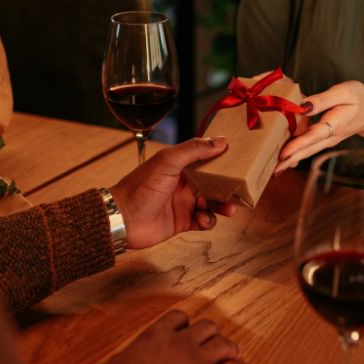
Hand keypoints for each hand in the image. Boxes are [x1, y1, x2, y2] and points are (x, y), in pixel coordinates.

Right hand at [89, 310, 251, 363]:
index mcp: (155, 337)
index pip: (177, 317)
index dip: (184, 323)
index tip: (186, 330)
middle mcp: (181, 343)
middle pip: (207, 326)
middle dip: (211, 335)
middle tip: (213, 344)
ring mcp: (199, 361)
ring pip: (225, 344)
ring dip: (230, 350)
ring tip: (233, 356)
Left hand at [110, 137, 237, 248]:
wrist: (122, 219)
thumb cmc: (141, 187)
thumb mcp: (167, 162)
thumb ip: (193, 150)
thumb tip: (220, 141)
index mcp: (179, 165)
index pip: (206, 158)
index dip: (222, 158)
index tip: (240, 159)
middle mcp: (183, 182)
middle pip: (214, 181)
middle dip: (228, 185)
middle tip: (241, 188)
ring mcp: (183, 202)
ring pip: (212, 202)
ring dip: (223, 205)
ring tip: (229, 209)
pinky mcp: (183, 222)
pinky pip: (204, 220)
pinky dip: (209, 221)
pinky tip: (204, 219)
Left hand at [274, 81, 363, 174]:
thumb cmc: (359, 98)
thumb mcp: (344, 92)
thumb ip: (323, 99)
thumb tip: (302, 105)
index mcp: (335, 123)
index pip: (314, 135)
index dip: (299, 144)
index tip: (284, 154)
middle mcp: (330, 136)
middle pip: (308, 149)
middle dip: (290, 160)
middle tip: (273, 170)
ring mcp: (328, 141)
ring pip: (308, 152)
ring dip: (292, 161)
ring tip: (275, 170)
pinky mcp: (325, 140)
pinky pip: (309, 149)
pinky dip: (297, 155)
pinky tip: (285, 161)